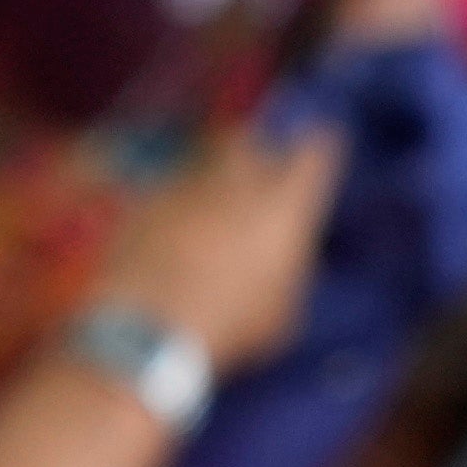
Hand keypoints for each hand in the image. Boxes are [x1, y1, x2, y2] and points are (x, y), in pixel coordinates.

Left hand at [93, 119, 341, 373]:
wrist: (150, 325)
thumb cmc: (233, 324)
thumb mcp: (282, 312)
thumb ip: (289, 272)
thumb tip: (286, 261)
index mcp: (284, 205)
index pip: (315, 154)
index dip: (319, 149)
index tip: (320, 151)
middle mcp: (237, 181)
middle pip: (249, 141)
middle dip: (253, 150)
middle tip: (255, 172)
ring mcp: (186, 186)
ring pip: (202, 165)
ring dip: (209, 182)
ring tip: (209, 210)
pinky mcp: (146, 202)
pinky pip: (166, 195)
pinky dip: (172, 209)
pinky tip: (170, 236)